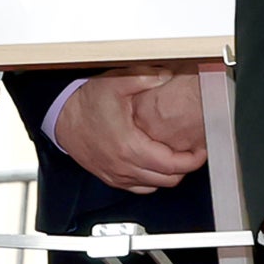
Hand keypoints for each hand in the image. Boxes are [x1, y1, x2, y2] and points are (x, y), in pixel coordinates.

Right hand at [51, 71, 208, 192]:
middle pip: (167, 180)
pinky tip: (155, 165)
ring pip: (154, 186)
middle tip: (193, 152)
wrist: (62, 117)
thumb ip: (147, 78)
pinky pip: (139, 188)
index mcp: (130, 146)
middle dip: (185, 167)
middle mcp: (123, 165)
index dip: (192, 160)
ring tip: (176, 157)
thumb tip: (169, 75)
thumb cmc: (86, 103)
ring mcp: (116, 174)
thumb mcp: (118, 82)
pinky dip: (151, 180)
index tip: (200, 150)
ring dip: (169, 175)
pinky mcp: (110, 176)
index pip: (172, 165)